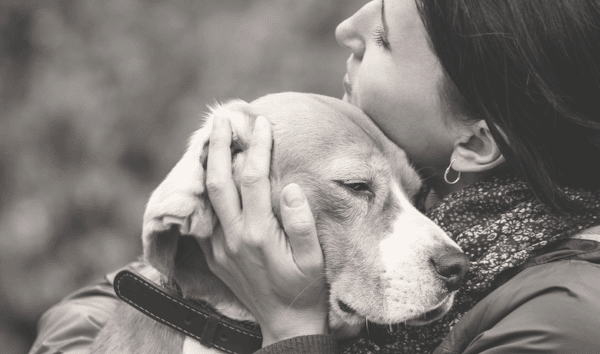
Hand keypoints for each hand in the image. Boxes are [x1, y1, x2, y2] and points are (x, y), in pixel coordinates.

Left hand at [201, 115, 328, 346]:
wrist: (284, 323)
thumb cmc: (304, 288)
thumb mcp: (314, 259)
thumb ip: (301, 223)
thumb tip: (288, 186)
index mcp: (259, 233)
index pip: (253, 178)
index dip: (257, 147)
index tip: (262, 124)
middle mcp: (233, 237)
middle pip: (220, 181)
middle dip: (220, 146)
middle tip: (222, 118)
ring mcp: (219, 247)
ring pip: (207, 197)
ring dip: (208, 164)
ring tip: (211, 138)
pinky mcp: (213, 255)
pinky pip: (204, 216)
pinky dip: (205, 191)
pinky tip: (210, 175)